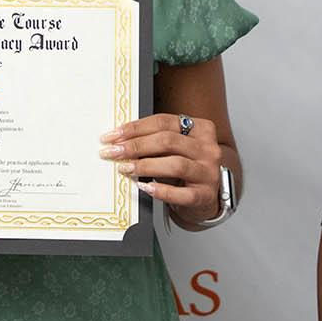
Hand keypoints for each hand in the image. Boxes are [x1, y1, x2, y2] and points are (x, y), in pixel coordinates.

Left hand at [99, 113, 222, 224]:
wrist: (204, 199)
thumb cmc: (184, 170)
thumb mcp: (175, 149)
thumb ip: (155, 141)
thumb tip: (120, 140)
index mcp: (201, 129)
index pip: (164, 122)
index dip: (135, 127)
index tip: (113, 136)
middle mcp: (208, 149)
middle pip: (168, 141)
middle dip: (136, 145)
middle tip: (113, 152)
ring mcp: (209, 173)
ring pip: (175, 164)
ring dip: (145, 165)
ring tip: (125, 168)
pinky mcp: (205, 196)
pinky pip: (182, 194)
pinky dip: (161, 191)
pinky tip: (145, 187)